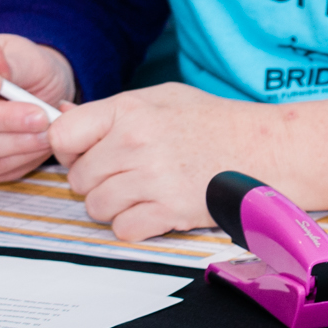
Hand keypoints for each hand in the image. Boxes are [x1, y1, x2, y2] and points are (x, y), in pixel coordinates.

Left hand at [49, 85, 327, 243]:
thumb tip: (59, 118)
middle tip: (128, 173)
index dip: (70, 149)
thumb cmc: (217, 123)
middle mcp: (136, 143)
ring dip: (116, 204)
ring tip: (145, 190)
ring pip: (96, 207)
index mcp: (131, 110)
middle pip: (78, 179)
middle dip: (98, 180)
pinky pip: (122, 228)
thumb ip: (112, 111)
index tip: (87, 153)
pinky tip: (157, 206)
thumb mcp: (164, 98)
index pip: (62, 136)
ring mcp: (151, 179)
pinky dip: (136, 223)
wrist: (268, 150)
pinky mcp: (168, 211)